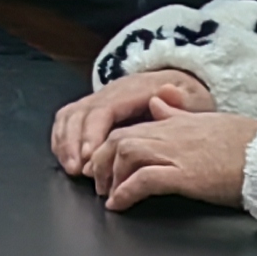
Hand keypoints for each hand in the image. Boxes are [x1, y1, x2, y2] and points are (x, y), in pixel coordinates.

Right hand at [49, 66, 212, 178]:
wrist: (180, 85)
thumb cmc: (186, 99)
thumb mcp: (193, 99)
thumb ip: (180, 101)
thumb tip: (164, 95)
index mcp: (130, 91)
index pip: (102, 110)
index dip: (92, 133)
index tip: (90, 156)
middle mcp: (109, 94)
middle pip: (79, 114)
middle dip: (73, 143)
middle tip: (77, 170)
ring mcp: (99, 100)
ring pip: (69, 117)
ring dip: (65, 143)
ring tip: (71, 169)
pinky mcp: (94, 110)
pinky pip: (68, 121)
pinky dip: (62, 140)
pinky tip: (68, 160)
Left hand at [90, 102, 256, 213]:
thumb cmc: (247, 141)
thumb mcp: (208, 120)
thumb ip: (178, 114)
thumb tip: (158, 103)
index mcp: (174, 122)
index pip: (129, 129)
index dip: (109, 148)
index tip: (102, 165)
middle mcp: (170, 134)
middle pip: (118, 140)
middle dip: (102, 162)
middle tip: (98, 184)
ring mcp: (177, 153)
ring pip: (125, 154)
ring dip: (110, 177)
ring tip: (108, 196)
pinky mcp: (186, 174)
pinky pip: (143, 180)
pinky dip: (126, 192)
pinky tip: (119, 205)